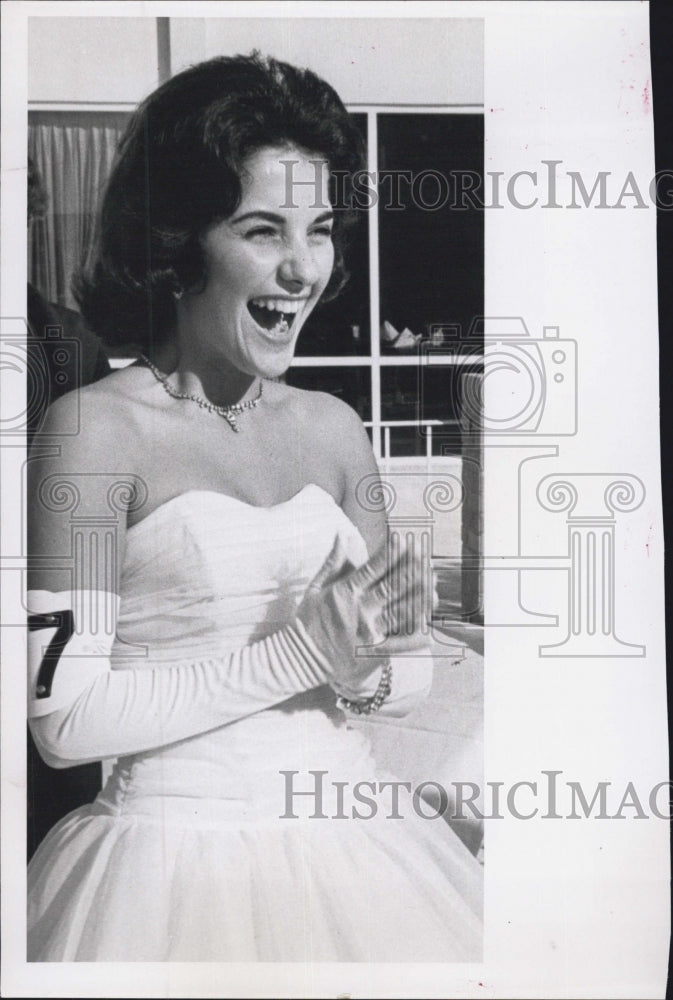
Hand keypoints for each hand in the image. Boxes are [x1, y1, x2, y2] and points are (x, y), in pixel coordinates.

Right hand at [296, 534, 428, 695]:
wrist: (300, 659)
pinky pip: (400, 644)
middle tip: (427, 560)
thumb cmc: (308, 621)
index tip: (405, 540)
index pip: (373, 568)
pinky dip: (416, 636)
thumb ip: (333, 562)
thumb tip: (342, 534)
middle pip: (393, 587)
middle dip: (412, 571)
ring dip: (420, 598)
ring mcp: (369, 632)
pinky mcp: (374, 653)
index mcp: (346, 592)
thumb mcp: (315, 588)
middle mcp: (359, 610)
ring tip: (433, 587)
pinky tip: (430, 627)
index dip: (390, 553)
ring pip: (402, 612)